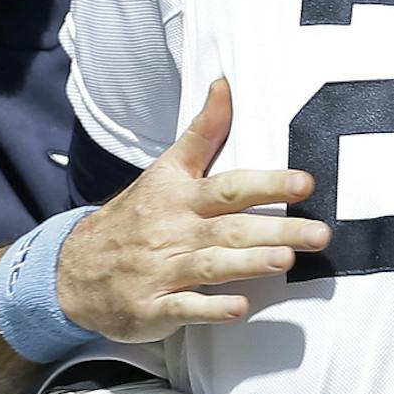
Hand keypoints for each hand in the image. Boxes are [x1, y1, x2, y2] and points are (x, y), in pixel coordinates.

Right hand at [59, 78, 330, 338]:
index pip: (230, 186)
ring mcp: (161, 271)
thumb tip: (225, 84)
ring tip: (285, 261)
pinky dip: (211, 309)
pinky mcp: (152, 307)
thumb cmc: (134, 218)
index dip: (267, 183)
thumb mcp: (165, 171)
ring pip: (211, 266)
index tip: (305, 183)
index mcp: (180, 197)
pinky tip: (239, 308)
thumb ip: (202, 133)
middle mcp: (173, 232)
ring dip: (248, 264)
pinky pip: (183, 308)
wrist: (74, 269)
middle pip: (230, 229)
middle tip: (319, 233)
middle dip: (276, 230)